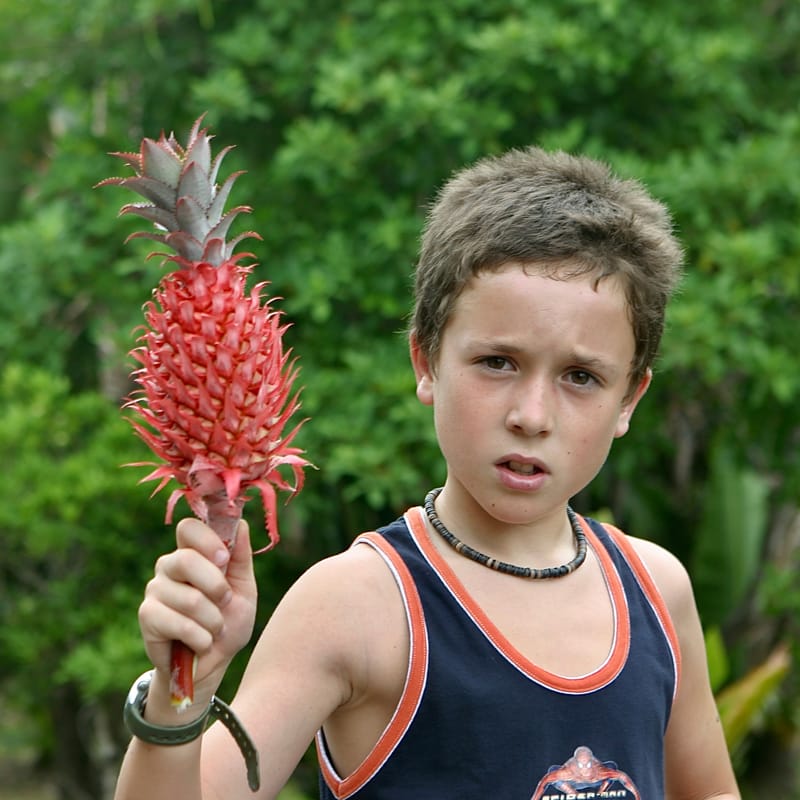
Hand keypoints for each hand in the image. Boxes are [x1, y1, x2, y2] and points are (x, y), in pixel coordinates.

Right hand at [138, 518, 257, 702]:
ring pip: (190, 598)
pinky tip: (202, 643)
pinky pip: (179, 623)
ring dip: (214, 620)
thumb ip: (241, 557)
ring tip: (215, 628)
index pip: (188, 528)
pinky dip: (201, 638)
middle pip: (186, 560)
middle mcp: (169, 566)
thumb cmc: (230, 621)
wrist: (213, 663)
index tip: (224, 560)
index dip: (207, 540)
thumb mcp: (244, 588)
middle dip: (216, 586)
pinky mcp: (147, 616)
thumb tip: (241, 524)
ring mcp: (155, 590)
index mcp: (193, 553)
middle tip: (226, 601)